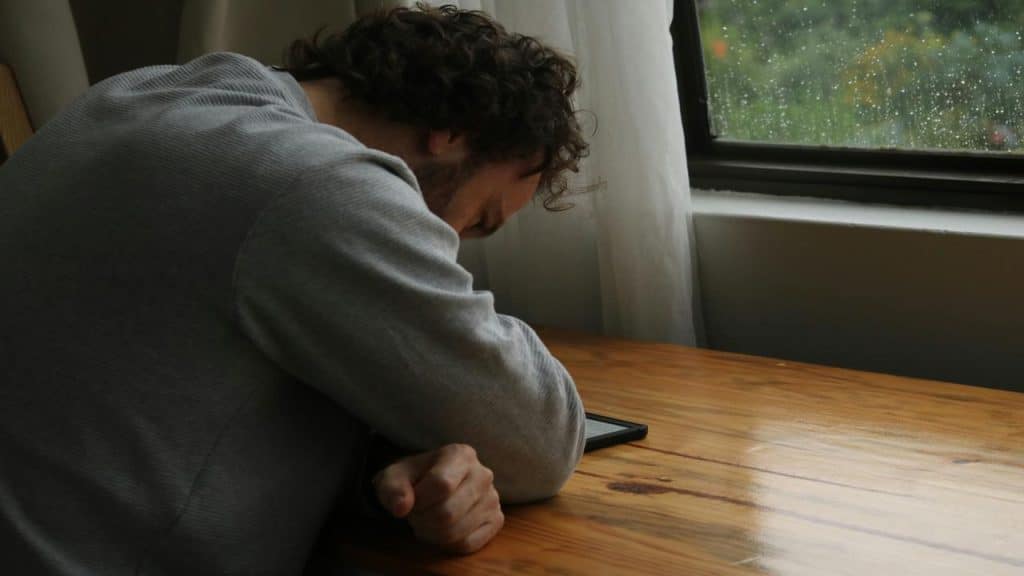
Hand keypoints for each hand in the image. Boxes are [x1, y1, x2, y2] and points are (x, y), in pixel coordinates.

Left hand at [373, 443, 503, 553]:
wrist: (429, 487)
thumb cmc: (413, 480)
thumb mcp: (393, 478)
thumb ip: (392, 488)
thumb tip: (401, 507)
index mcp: (460, 454)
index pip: (441, 484)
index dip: (419, 500)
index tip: (411, 499)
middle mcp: (483, 474)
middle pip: (448, 513)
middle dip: (422, 520)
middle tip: (417, 514)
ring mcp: (492, 498)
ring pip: (456, 532)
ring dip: (432, 533)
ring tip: (428, 520)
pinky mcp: (496, 520)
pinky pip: (468, 544)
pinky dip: (448, 543)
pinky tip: (442, 530)